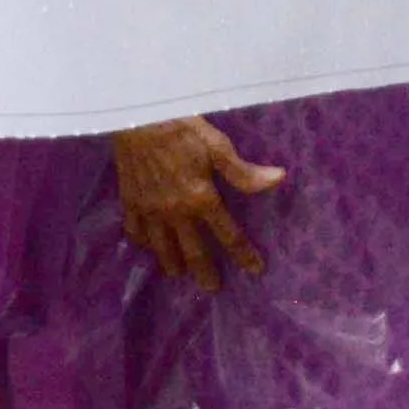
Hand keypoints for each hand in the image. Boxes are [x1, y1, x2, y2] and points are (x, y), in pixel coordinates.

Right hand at [109, 118, 281, 290]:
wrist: (137, 119)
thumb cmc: (181, 128)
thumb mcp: (217, 146)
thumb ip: (244, 172)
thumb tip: (278, 179)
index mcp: (201, 199)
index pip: (229, 235)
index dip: (244, 254)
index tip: (255, 270)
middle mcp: (176, 212)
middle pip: (193, 251)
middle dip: (205, 273)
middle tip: (212, 289)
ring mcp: (150, 211)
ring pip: (162, 248)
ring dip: (172, 264)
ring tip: (179, 275)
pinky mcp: (130, 202)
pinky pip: (136, 231)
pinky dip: (143, 242)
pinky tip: (147, 245)